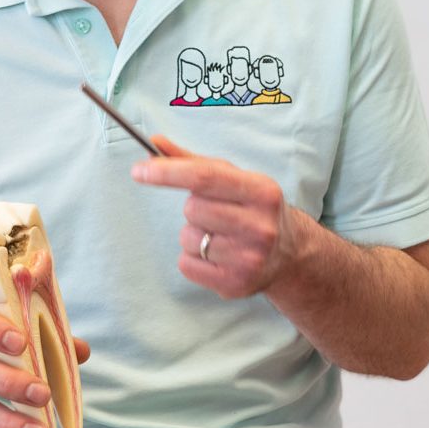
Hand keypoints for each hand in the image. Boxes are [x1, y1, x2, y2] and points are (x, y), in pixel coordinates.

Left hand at [131, 134, 301, 298]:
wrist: (289, 255)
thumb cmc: (252, 208)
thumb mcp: (234, 179)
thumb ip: (192, 161)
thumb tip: (154, 143)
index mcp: (261, 191)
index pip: (204, 177)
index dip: (167, 172)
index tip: (139, 170)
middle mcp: (260, 225)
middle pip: (193, 208)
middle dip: (193, 207)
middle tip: (214, 212)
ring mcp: (249, 258)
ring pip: (188, 238)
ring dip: (193, 234)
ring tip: (218, 235)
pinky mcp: (236, 284)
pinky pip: (186, 265)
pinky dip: (192, 258)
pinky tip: (216, 255)